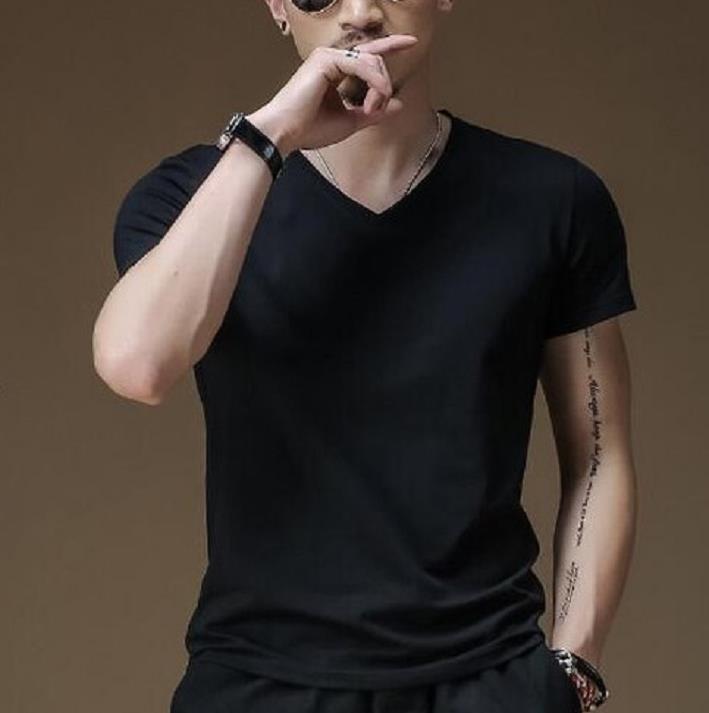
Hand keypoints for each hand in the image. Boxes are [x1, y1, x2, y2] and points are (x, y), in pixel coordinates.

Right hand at [252, 35, 418, 155]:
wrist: (286, 133)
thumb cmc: (310, 129)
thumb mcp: (350, 122)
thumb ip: (374, 112)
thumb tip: (398, 103)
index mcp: (337, 70)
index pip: (369, 54)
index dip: (391, 45)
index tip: (412, 42)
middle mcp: (333, 58)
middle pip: (376, 60)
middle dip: (383, 86)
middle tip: (373, 110)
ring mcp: (328, 56)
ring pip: (372, 62)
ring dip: (379, 87)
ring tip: (370, 109)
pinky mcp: (326, 59)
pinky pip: (362, 65)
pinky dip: (373, 82)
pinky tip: (372, 99)